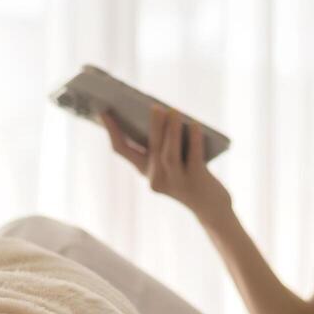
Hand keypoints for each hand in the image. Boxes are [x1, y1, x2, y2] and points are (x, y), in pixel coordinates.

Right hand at [100, 104, 231, 222]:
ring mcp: (175, 182)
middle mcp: (156, 178)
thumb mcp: (173, 162)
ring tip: (174, 111)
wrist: (210, 208)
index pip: (122, 149)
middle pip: (151, 148)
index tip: (103, 110)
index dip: (111, 130)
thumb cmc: (190, 176)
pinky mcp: (195, 182)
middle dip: (153, 126)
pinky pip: (193, 157)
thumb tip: (164, 113)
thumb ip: (165, 143)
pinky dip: (194, 140)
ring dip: (171, 131)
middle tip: (154, 106)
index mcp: (146, 171)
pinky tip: (195, 125)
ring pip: (169, 154)